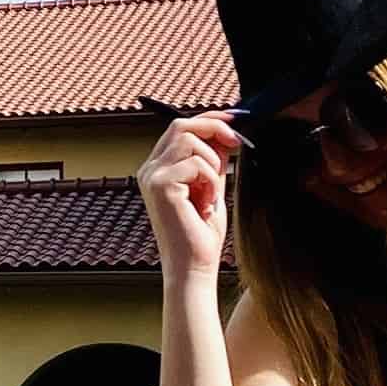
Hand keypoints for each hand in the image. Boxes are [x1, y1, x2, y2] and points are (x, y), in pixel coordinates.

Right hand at [140, 112, 244, 279]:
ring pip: (189, 140)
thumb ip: (213, 159)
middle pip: (181, 126)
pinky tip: (205, 204)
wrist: (194, 266)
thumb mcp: (210, 186)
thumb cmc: (201, 234)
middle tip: (236, 143)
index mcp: (159, 168)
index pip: (180, 128)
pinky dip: (210, 181)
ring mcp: (152, 176)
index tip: (234, 121)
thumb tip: (225, 133)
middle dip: (214, 128)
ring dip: (212, 163)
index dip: (209, 119)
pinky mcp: (160, 186)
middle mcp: (150, 169)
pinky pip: (195, 163)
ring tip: (211, 192)